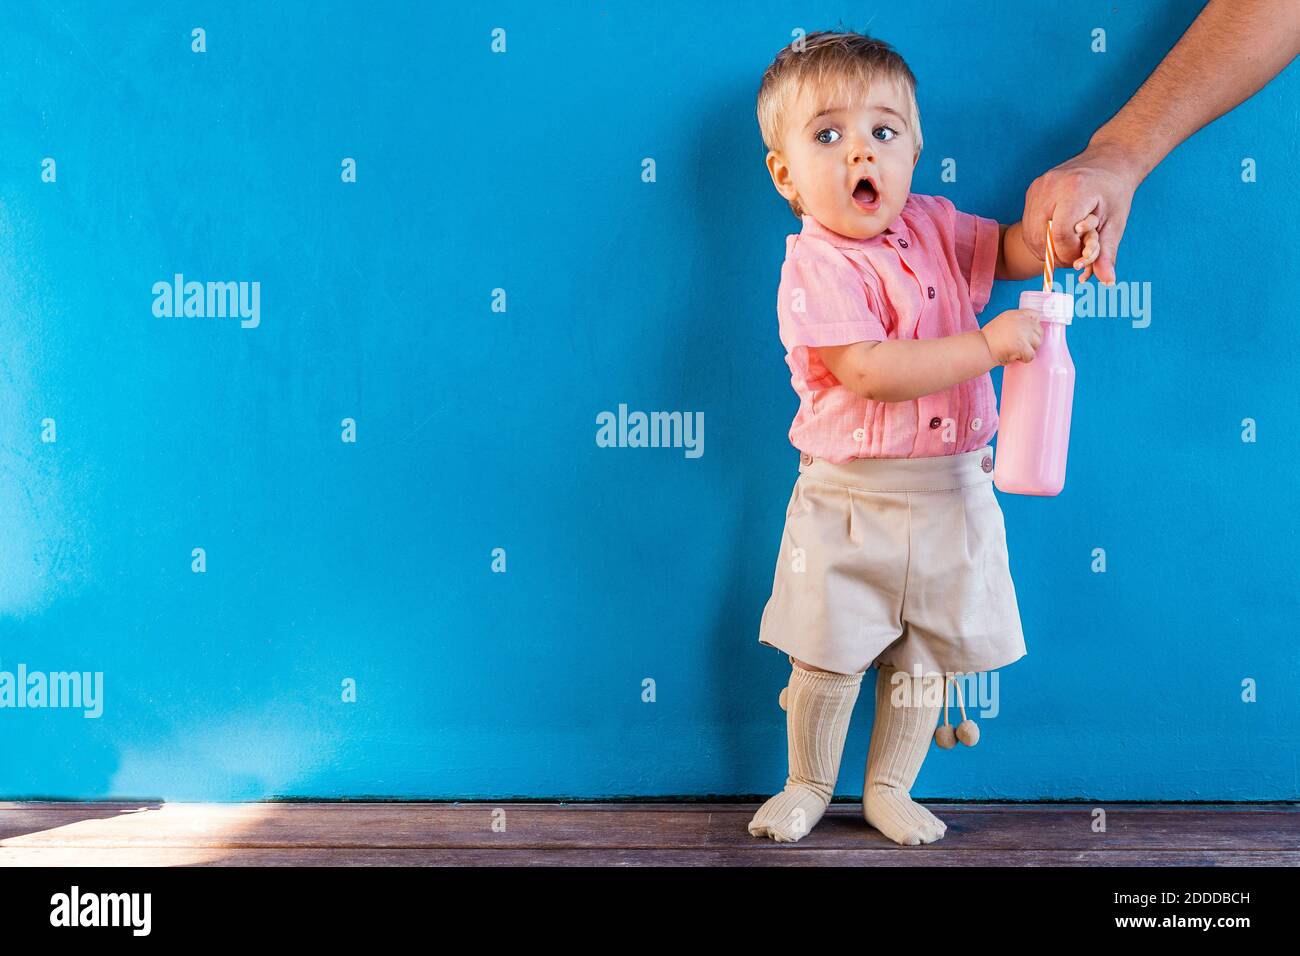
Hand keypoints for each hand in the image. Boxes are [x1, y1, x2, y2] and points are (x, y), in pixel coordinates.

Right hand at [981, 309, 1043, 365]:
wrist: (981, 348)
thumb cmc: (988, 339)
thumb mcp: (1002, 323)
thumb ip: (1016, 323)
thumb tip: (1029, 332)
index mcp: (1016, 314)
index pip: (1035, 315)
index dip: (1034, 326)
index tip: (1028, 333)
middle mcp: (1022, 321)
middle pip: (1039, 331)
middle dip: (1032, 340)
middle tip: (1021, 346)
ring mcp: (1023, 333)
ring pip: (1037, 343)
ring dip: (1029, 350)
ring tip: (1016, 352)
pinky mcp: (1023, 346)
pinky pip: (1031, 355)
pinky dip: (1024, 359)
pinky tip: (1015, 357)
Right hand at [1021, 140, 1141, 285]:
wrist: (1108, 160)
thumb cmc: (1114, 193)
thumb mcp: (1115, 223)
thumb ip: (1105, 253)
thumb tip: (1107, 281)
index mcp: (1074, 190)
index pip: (1060, 235)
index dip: (1069, 253)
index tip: (1082, 257)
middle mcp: (1050, 186)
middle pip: (1040, 237)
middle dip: (1056, 254)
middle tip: (1075, 256)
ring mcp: (1037, 188)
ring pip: (1030, 234)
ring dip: (1047, 248)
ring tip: (1068, 245)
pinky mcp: (1031, 190)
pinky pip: (1029, 225)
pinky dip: (1041, 238)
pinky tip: (1058, 235)